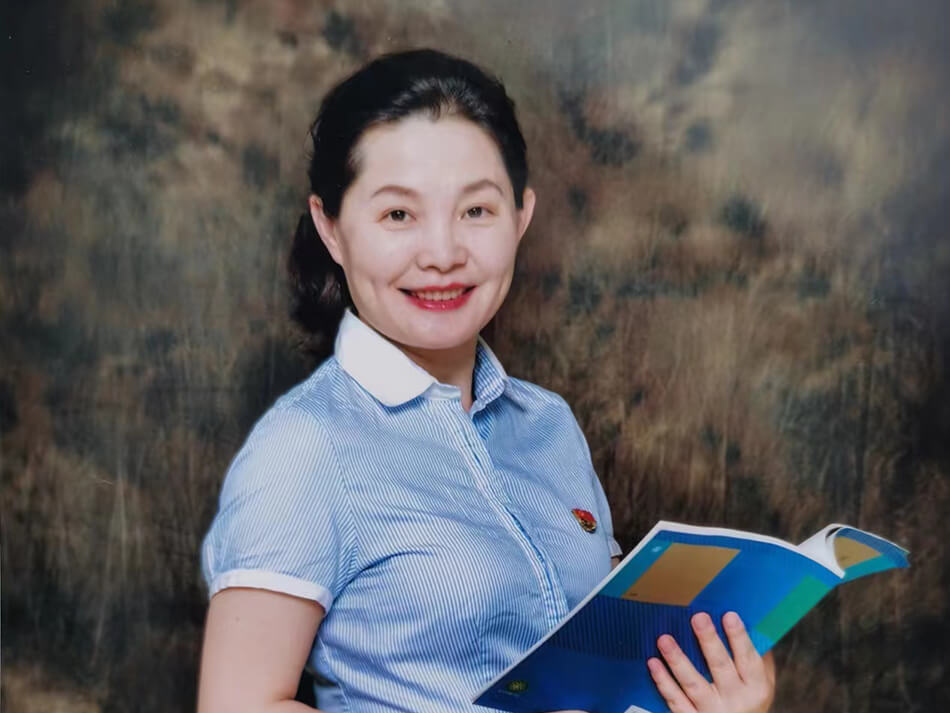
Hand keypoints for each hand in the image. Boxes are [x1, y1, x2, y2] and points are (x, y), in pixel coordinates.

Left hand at [647, 611, 775, 712]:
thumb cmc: (750, 701)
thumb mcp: (762, 684)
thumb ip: (757, 656)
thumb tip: (745, 620)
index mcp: (756, 687)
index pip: (748, 659)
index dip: (739, 637)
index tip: (729, 615)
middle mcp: (735, 700)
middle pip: (719, 667)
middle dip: (708, 641)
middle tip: (698, 618)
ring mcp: (712, 711)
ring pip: (693, 684)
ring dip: (677, 660)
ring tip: (664, 639)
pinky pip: (676, 701)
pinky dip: (663, 682)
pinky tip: (653, 663)